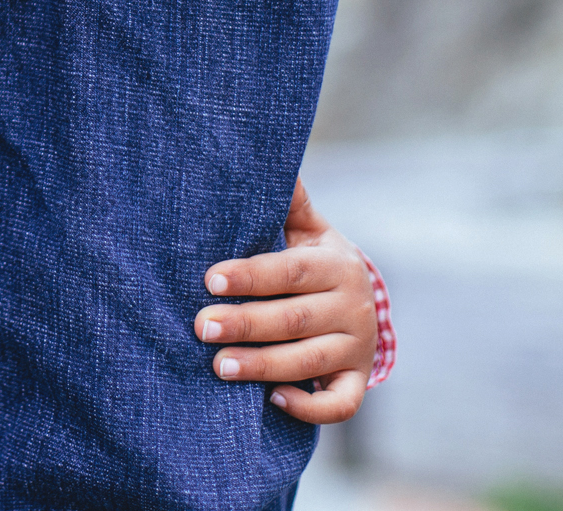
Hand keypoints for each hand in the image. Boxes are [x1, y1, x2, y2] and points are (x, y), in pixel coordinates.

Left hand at [195, 179, 377, 423]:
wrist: (360, 303)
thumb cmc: (313, 262)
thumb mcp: (307, 229)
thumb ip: (287, 201)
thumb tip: (259, 155)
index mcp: (338, 264)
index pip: (291, 270)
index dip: (251, 274)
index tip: (210, 279)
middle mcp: (353, 307)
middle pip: (295, 319)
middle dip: (246, 324)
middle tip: (201, 327)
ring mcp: (358, 348)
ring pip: (311, 362)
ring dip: (264, 366)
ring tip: (219, 366)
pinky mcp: (356, 381)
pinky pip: (341, 403)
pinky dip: (310, 406)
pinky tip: (273, 399)